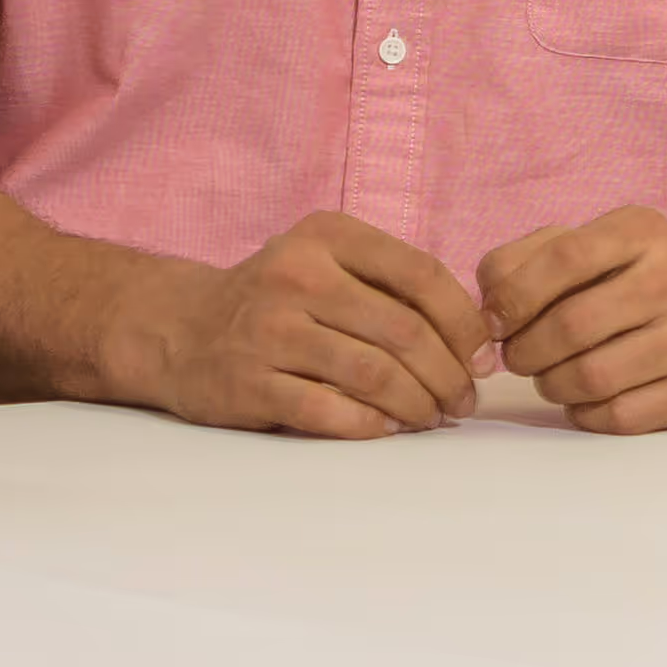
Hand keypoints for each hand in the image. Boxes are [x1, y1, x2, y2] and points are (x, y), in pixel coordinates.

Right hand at [101, 212, 487, 437]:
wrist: (182, 328)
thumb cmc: (279, 300)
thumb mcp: (328, 263)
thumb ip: (392, 286)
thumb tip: (477, 339)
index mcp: (328, 237)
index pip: (421, 274)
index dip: (465, 323)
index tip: (484, 358)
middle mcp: (297, 275)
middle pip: (403, 331)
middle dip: (449, 374)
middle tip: (464, 401)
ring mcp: (269, 330)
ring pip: (374, 374)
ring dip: (418, 404)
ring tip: (432, 417)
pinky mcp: (249, 382)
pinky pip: (329, 410)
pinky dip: (371, 425)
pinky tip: (388, 429)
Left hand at [480, 207, 666, 434]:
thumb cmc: (647, 282)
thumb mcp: (603, 247)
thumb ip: (533, 257)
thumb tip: (487, 301)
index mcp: (646, 232)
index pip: (562, 258)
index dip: (513, 296)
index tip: (495, 321)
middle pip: (570, 326)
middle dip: (525, 351)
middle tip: (518, 357)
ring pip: (589, 377)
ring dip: (550, 384)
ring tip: (550, 376)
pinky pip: (616, 415)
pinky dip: (583, 412)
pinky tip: (584, 398)